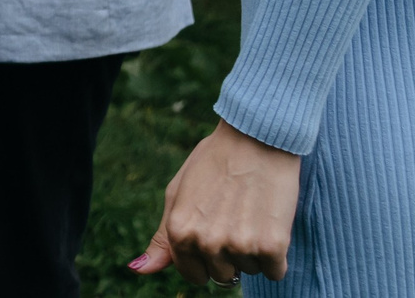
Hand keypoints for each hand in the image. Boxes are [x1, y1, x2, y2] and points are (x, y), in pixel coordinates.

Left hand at [129, 120, 299, 283]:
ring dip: (253, 251)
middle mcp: (206, 243)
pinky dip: (276, 255)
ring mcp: (239, 246)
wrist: (256, 139)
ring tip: (250, 213)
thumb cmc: (214, 163)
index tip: (214, 233)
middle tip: (234, 217)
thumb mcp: (178, 194)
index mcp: (179, 231)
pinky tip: (270, 222)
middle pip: (223, 276)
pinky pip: (276, 271)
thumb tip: (138, 270)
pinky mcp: (272, 246)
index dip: (205, 258)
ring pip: (250, 271)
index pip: (193, 274)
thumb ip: (162, 238)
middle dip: (229, 254)